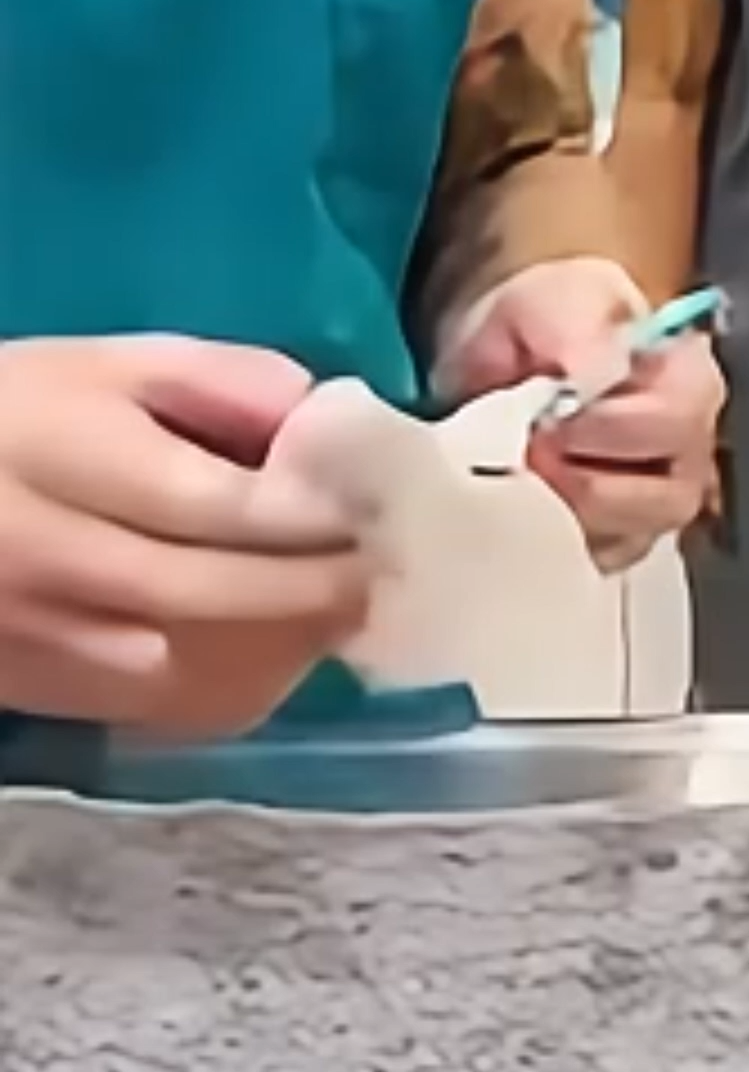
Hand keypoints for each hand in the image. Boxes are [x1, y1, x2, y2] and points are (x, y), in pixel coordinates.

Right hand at [0, 337, 375, 733]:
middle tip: (389, 568)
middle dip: (314, 586)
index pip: (212, 502)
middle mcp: (44, 556)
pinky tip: (283, 645)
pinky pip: (162, 706)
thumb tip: (325, 421)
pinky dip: (238, 682)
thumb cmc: (23, 415)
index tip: (382, 508)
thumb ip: (223, 382)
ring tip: (353, 605)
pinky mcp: (40, 691)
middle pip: (205, 591)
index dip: (310, 514)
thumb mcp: (111, 365)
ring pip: (188, 666)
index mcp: (62, 454)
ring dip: (286, 643)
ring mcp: (37, 637)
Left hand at [434, 258, 724, 573]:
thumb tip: (589, 373)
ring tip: (518, 477)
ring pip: (633, 538)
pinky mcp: (623, 542)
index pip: (677, 419)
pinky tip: (522, 504)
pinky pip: (598, 564)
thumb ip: (572, 325)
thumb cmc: (544, 323)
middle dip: (582, 480)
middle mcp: (693, 446)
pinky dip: (553, 544)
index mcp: (691, 376)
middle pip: (665, 496)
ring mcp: (661, 502)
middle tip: (524, 452)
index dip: (608, 427)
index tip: (545, 417)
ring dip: (565, 514)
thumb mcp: (551, 297)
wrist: (513, 356)